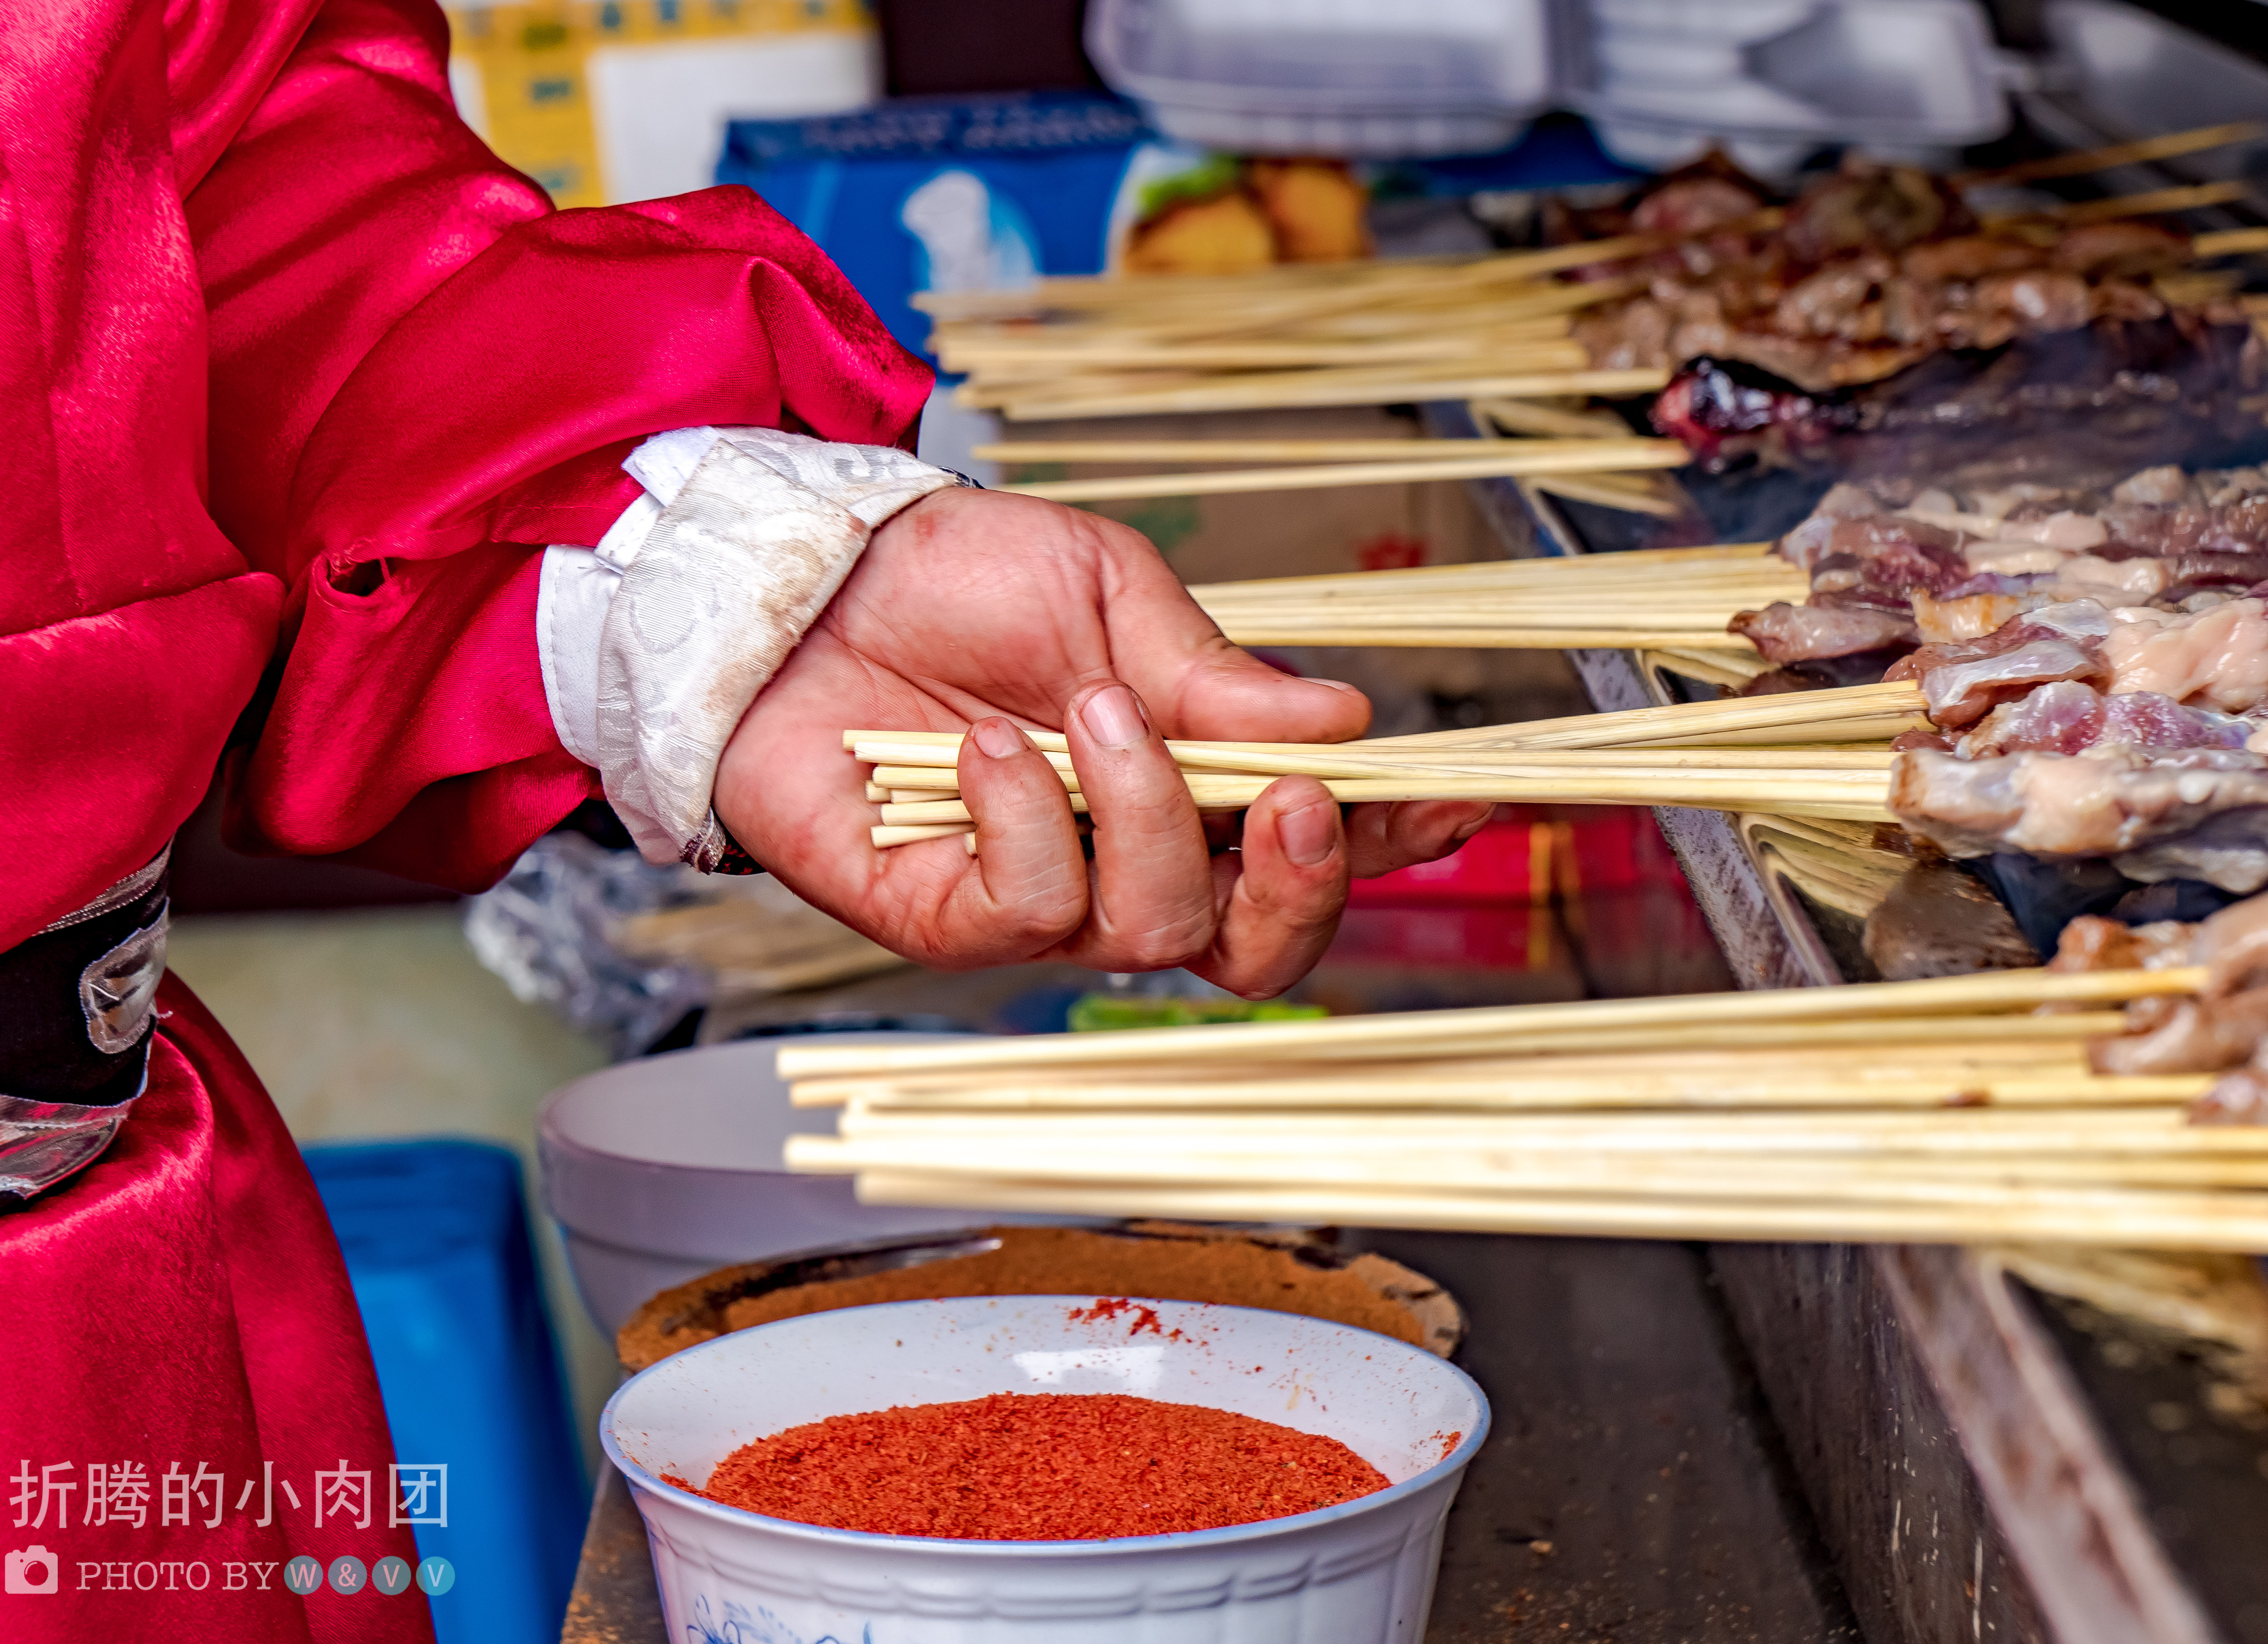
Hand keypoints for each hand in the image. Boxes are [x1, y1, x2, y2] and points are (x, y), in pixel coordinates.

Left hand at [714, 487, 1491, 996]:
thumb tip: (1341, 724)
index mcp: (1191, 785)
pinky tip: (989, 749)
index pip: (1310, 847)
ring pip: (1155, 927)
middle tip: (1289, 796)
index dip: (1388, 842)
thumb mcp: (1107, 589)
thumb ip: (1211, 672)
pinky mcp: (949, 919)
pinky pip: (1032, 911)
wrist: (810, 581)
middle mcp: (1129, 862)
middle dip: (1299, 881)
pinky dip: (1028, 823)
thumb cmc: (958, 580)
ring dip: (1143, 813)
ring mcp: (1043, 901)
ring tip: (1086, 711)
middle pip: (1258, 944)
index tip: (1457, 800)